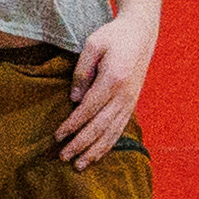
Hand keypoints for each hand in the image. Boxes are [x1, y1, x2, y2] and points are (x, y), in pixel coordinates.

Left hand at [59, 9, 157, 166]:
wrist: (141, 33)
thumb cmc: (113, 36)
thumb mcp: (93, 44)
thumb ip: (82, 71)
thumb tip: (73, 100)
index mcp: (113, 79)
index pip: (89, 108)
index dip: (72, 124)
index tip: (57, 135)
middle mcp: (124, 95)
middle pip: (100, 126)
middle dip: (80, 144)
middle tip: (62, 156)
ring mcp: (130, 101)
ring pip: (111, 133)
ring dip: (94, 151)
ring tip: (78, 165)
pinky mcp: (132, 104)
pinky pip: (119, 129)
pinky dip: (107, 145)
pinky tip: (96, 155)